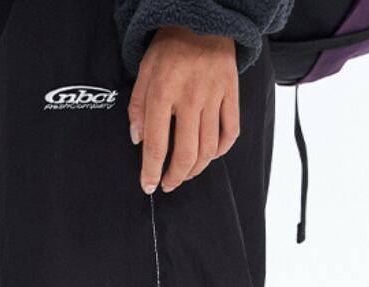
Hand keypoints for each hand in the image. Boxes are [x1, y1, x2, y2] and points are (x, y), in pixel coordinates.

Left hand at [128, 26, 239, 194]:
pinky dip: (221, 150)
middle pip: (186, 154)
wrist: (201, 18)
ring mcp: (213, 96)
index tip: (149, 186)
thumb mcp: (143, 71)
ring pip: (209, 148)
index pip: (156, 146)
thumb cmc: (169, 46)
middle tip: (169, 183)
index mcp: (162, 92)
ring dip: (196, 169)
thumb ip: (137, 107)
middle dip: (175, 177)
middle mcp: (189, 97)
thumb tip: (138, 141)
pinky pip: (231, 132)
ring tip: (186, 173)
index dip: (151, 172)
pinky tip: (210, 155)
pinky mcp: (231, 93)